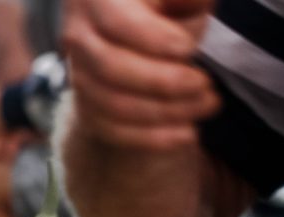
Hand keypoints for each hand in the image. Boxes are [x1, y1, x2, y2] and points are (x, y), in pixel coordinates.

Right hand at [61, 0, 218, 149]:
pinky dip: (150, 137)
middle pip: (108, 66)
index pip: (115, 22)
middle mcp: (77, 34)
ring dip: (163, 111)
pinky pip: (109, 130)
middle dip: (162, 81)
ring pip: (109, 102)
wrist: (142, 35)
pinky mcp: (85, 105)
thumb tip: (194, 4)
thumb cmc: (167, 7)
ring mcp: (77, 73)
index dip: (151, 38)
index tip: (188, 48)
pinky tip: (186, 134)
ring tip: (206, 105)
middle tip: (204, 83)